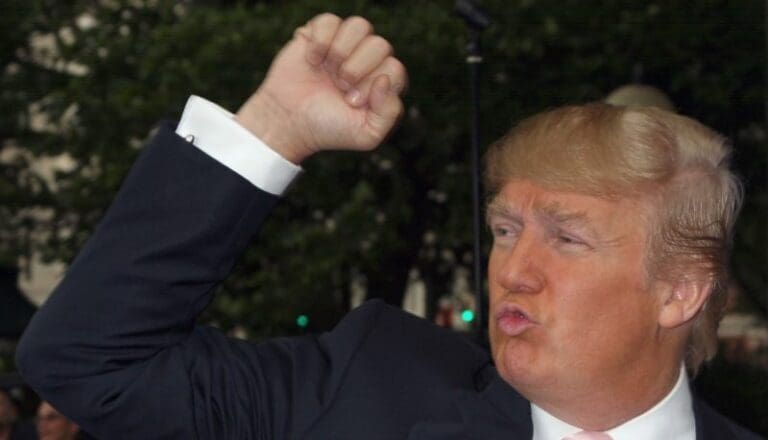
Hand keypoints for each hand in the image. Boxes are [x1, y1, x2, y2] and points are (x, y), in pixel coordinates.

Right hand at [235, 13, 406, 163]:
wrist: (288, 121)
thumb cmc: (328, 129)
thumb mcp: (367, 135)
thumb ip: (389, 113)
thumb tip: (384, 79)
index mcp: (383, 83)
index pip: (394, 68)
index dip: (372, 84)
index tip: (351, 101)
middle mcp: (368, 61)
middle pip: (380, 45)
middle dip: (357, 68)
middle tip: (339, 86)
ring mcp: (344, 46)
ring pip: (360, 26)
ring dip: (341, 51)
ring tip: (328, 70)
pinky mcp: (319, 34)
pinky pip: (330, 20)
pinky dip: (320, 41)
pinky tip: (312, 60)